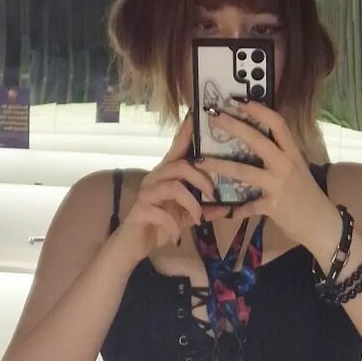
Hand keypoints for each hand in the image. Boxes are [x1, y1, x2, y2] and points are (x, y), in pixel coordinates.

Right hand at [110, 113, 217, 262]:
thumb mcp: (186, 217)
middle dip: (202, 179)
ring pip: (173, 186)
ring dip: (192, 203)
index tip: (197, 115)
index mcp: (166, 174)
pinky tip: (178, 236)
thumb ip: (204, 209)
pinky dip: (174, 225)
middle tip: (214, 195)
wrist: (133, 245)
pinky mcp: (141, 210)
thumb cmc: (159, 224)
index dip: (186, 132)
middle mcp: (155, 178)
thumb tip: (228, 207)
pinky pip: (162, 212)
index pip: (177, 148)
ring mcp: (147, 193)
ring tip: (199, 218)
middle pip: (181, 166)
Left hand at [196, 102, 337, 248]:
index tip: (240, 100)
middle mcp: (286, 164)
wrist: (320, 223)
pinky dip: (237, 208)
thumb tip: (254, 142)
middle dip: (234, 127)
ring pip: (244, 171)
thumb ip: (278, 156)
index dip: (259, 110)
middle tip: (213, 117)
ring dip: (219, 166)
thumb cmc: (305, 194)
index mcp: (292, 153)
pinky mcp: (274, 206)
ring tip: (199, 162)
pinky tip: (226, 210)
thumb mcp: (296, 169)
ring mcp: (279, 185)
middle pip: (258, 140)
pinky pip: (248, 206)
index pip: (278, 124)